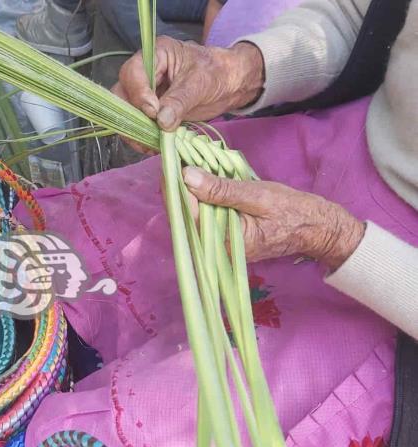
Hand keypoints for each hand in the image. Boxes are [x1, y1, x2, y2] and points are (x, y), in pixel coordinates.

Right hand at [113, 37, 264, 132]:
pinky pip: (137, 125)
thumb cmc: (216, 73)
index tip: (152, 112)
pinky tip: (154, 145)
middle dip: (131, 116)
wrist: (228, 84)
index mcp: (156, 54)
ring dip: (135, 131)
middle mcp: (145, 73)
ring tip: (151, 144)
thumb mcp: (199, 84)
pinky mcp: (149, 111)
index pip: (133, 73)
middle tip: (147, 133)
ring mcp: (145, 93)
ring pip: (125, 113)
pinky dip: (143, 137)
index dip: (139, 94)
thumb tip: (161, 121)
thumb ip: (179, 101)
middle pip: (122, 94)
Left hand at [182, 167, 365, 269]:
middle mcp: (217, 247)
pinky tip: (201, 178)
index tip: (172, 162)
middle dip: (180, 187)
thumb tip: (188, 176)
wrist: (315, 227)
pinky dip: (203, 196)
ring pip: (194, 214)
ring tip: (187, 164)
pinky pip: (206, 215)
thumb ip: (222, 189)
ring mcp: (220, 243)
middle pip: (186, 215)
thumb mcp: (257, 195)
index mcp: (224, 242)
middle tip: (177, 158)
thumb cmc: (292, 212)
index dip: (176, 188)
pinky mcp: (225, 235)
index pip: (188, 214)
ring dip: (190, 190)